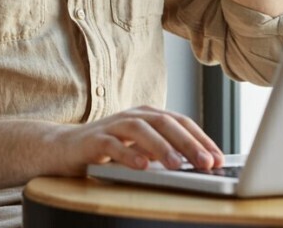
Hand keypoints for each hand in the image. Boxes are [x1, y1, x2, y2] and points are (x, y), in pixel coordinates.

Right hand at [50, 105, 224, 175]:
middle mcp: (133, 116)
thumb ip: (164, 152)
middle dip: (189, 143)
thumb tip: (199, 165)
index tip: (219, 158)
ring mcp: (112, 125)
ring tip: (179, 165)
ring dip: (162, 147)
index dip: (202, 138)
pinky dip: (129, 154)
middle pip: (165, 123)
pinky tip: (142, 167)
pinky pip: (113, 145)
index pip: (181, 122)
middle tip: (207, 163)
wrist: (63, 148)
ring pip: (141, 130)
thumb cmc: (107, 149)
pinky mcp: (94, 140)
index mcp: (147, 115)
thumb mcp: (140, 148)